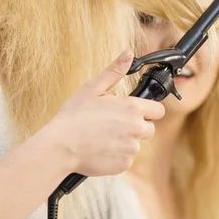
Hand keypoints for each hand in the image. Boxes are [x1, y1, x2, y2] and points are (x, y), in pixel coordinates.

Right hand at [45, 50, 164, 176]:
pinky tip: (100, 149)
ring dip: (125, 142)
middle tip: (113, 125)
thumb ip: (114, 71)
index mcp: (132, 108)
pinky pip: (126, 159)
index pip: (158, 111)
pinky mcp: (124, 165)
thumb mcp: (93, 88)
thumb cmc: (74, 116)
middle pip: (150, 129)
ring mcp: (131, 149)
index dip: (147, 110)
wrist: (60, 146)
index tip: (134, 112)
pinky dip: (116, 156)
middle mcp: (137, 129)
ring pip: (136, 144)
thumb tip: (128, 54)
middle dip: (136, 127)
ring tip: (103, 137)